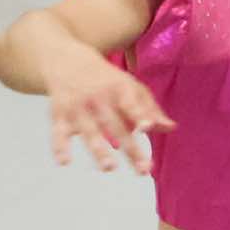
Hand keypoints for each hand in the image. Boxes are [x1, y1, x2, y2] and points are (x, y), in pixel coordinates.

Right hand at [45, 52, 174, 172]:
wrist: (66, 59)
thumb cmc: (106, 79)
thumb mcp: (130, 86)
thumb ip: (150, 109)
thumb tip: (170, 128)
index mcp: (119, 89)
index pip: (131, 103)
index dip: (139, 114)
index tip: (147, 127)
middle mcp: (98, 97)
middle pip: (115, 125)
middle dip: (129, 148)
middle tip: (143, 170)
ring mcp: (78, 106)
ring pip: (89, 130)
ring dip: (98, 149)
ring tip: (110, 167)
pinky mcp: (59, 113)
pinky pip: (59, 132)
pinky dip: (59, 146)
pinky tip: (64, 162)